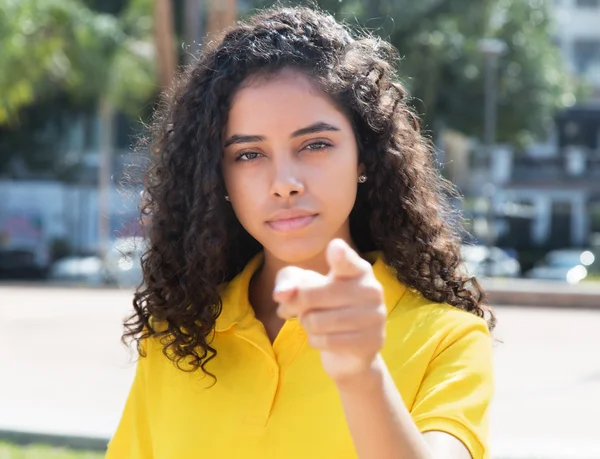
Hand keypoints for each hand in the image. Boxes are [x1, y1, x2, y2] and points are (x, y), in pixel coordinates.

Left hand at [273, 239, 386, 385]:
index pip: (346, 261)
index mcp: (357, 269)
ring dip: (306, 324)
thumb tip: (281, 294)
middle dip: (294, 305)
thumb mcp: (303, 286)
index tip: (335, 247)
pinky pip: (325, 341)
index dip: (339, 255)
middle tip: (289, 309)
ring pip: (315, 321)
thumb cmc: (324, 305)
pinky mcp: (371, 342)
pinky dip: (315, 341)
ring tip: (314, 322)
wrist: (349, 347)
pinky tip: (324, 337)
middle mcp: (371, 289)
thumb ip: (289, 280)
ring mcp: (374, 317)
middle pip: (311, 295)